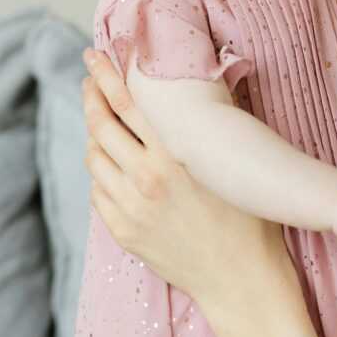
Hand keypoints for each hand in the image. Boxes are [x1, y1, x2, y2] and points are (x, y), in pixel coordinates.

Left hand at [80, 49, 284, 298]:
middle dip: (91, 97)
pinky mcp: (122, 232)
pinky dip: (102, 174)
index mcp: (172, 156)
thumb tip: (197, 83)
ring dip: (95, 136)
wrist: (241, 279)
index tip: (93, 56)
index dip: (106, 75)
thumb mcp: (231, 162)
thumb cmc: (248, 217)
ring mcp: (129, 208)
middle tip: (88, 81)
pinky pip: (98, 192)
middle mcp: (145, 179)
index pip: (127, 103)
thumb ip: (208, 124)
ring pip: (93, 159)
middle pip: (100, 126)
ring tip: (103, 124)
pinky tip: (113, 167)